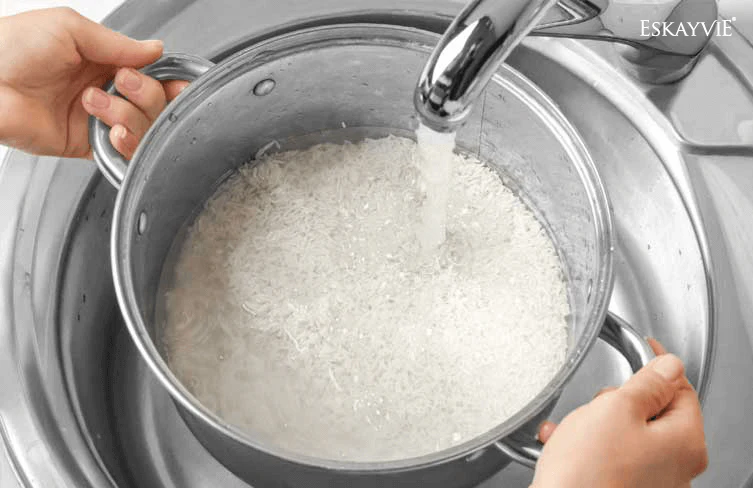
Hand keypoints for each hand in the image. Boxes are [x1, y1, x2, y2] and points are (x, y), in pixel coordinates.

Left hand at [0, 7, 187, 158]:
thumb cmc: (10, 48)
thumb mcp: (69, 28)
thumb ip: (118, 42)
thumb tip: (156, 49)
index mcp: (102, 60)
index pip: (151, 73)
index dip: (168, 80)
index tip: (178, 82)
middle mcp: (103, 89)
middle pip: (154, 102)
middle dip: (146, 93)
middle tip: (120, 82)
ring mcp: (96, 118)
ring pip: (142, 127)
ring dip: (128, 115)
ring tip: (94, 102)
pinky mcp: (85, 144)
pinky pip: (122, 151)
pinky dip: (126, 142)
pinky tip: (112, 130)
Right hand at [531, 339, 707, 487]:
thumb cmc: (588, 473)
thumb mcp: (616, 408)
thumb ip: (647, 383)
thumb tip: (669, 366)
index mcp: (685, 443)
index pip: (681, 388)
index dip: (658, 365)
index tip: (644, 350)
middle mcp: (676, 468)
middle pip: (652, 412)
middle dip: (617, 401)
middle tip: (598, 405)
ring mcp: (651, 482)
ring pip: (625, 433)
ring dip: (595, 424)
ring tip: (572, 430)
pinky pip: (609, 456)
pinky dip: (586, 446)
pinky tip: (564, 446)